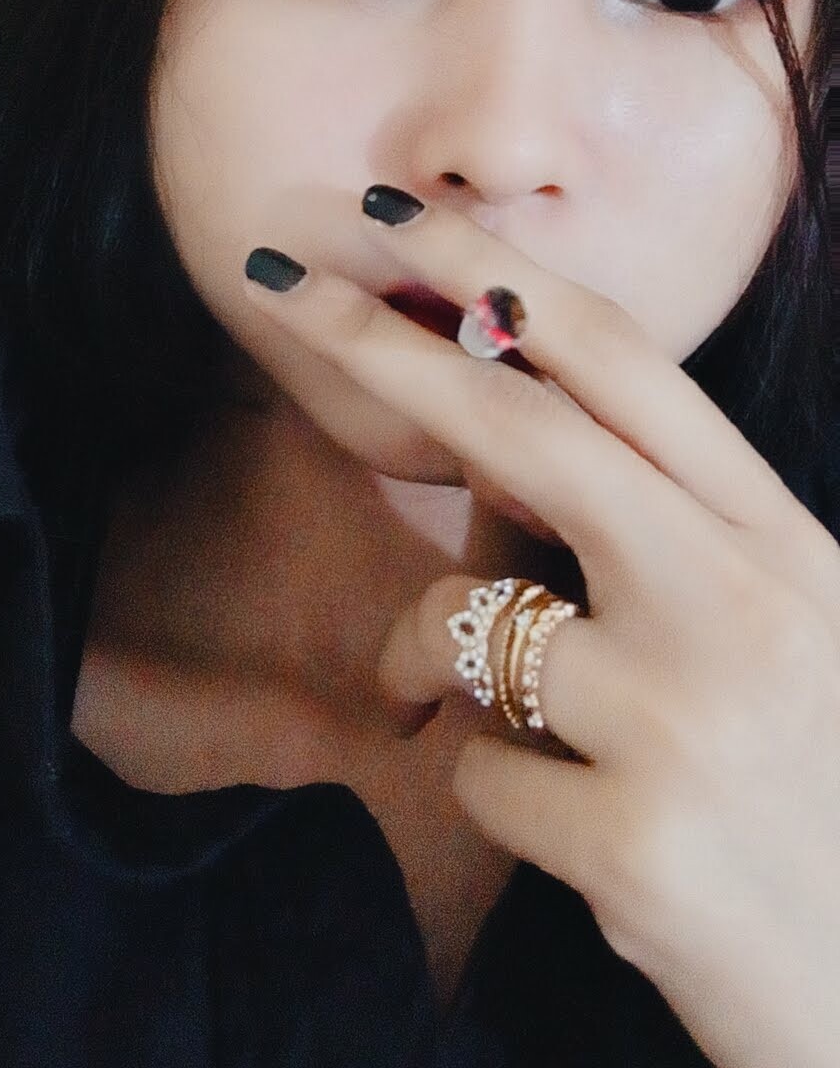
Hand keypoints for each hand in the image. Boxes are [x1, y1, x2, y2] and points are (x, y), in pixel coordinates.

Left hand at [243, 192, 839, 1067]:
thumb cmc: (837, 803)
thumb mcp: (796, 636)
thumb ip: (675, 541)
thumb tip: (499, 455)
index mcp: (783, 543)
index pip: (628, 367)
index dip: (504, 278)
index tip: (403, 219)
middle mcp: (741, 605)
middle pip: (523, 431)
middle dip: (387, 346)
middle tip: (283, 286)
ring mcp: (687, 723)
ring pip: (464, 627)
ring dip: (433, 659)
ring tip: (498, 717)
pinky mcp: (636, 849)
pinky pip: (478, 783)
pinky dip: (500, 799)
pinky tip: (587, 840)